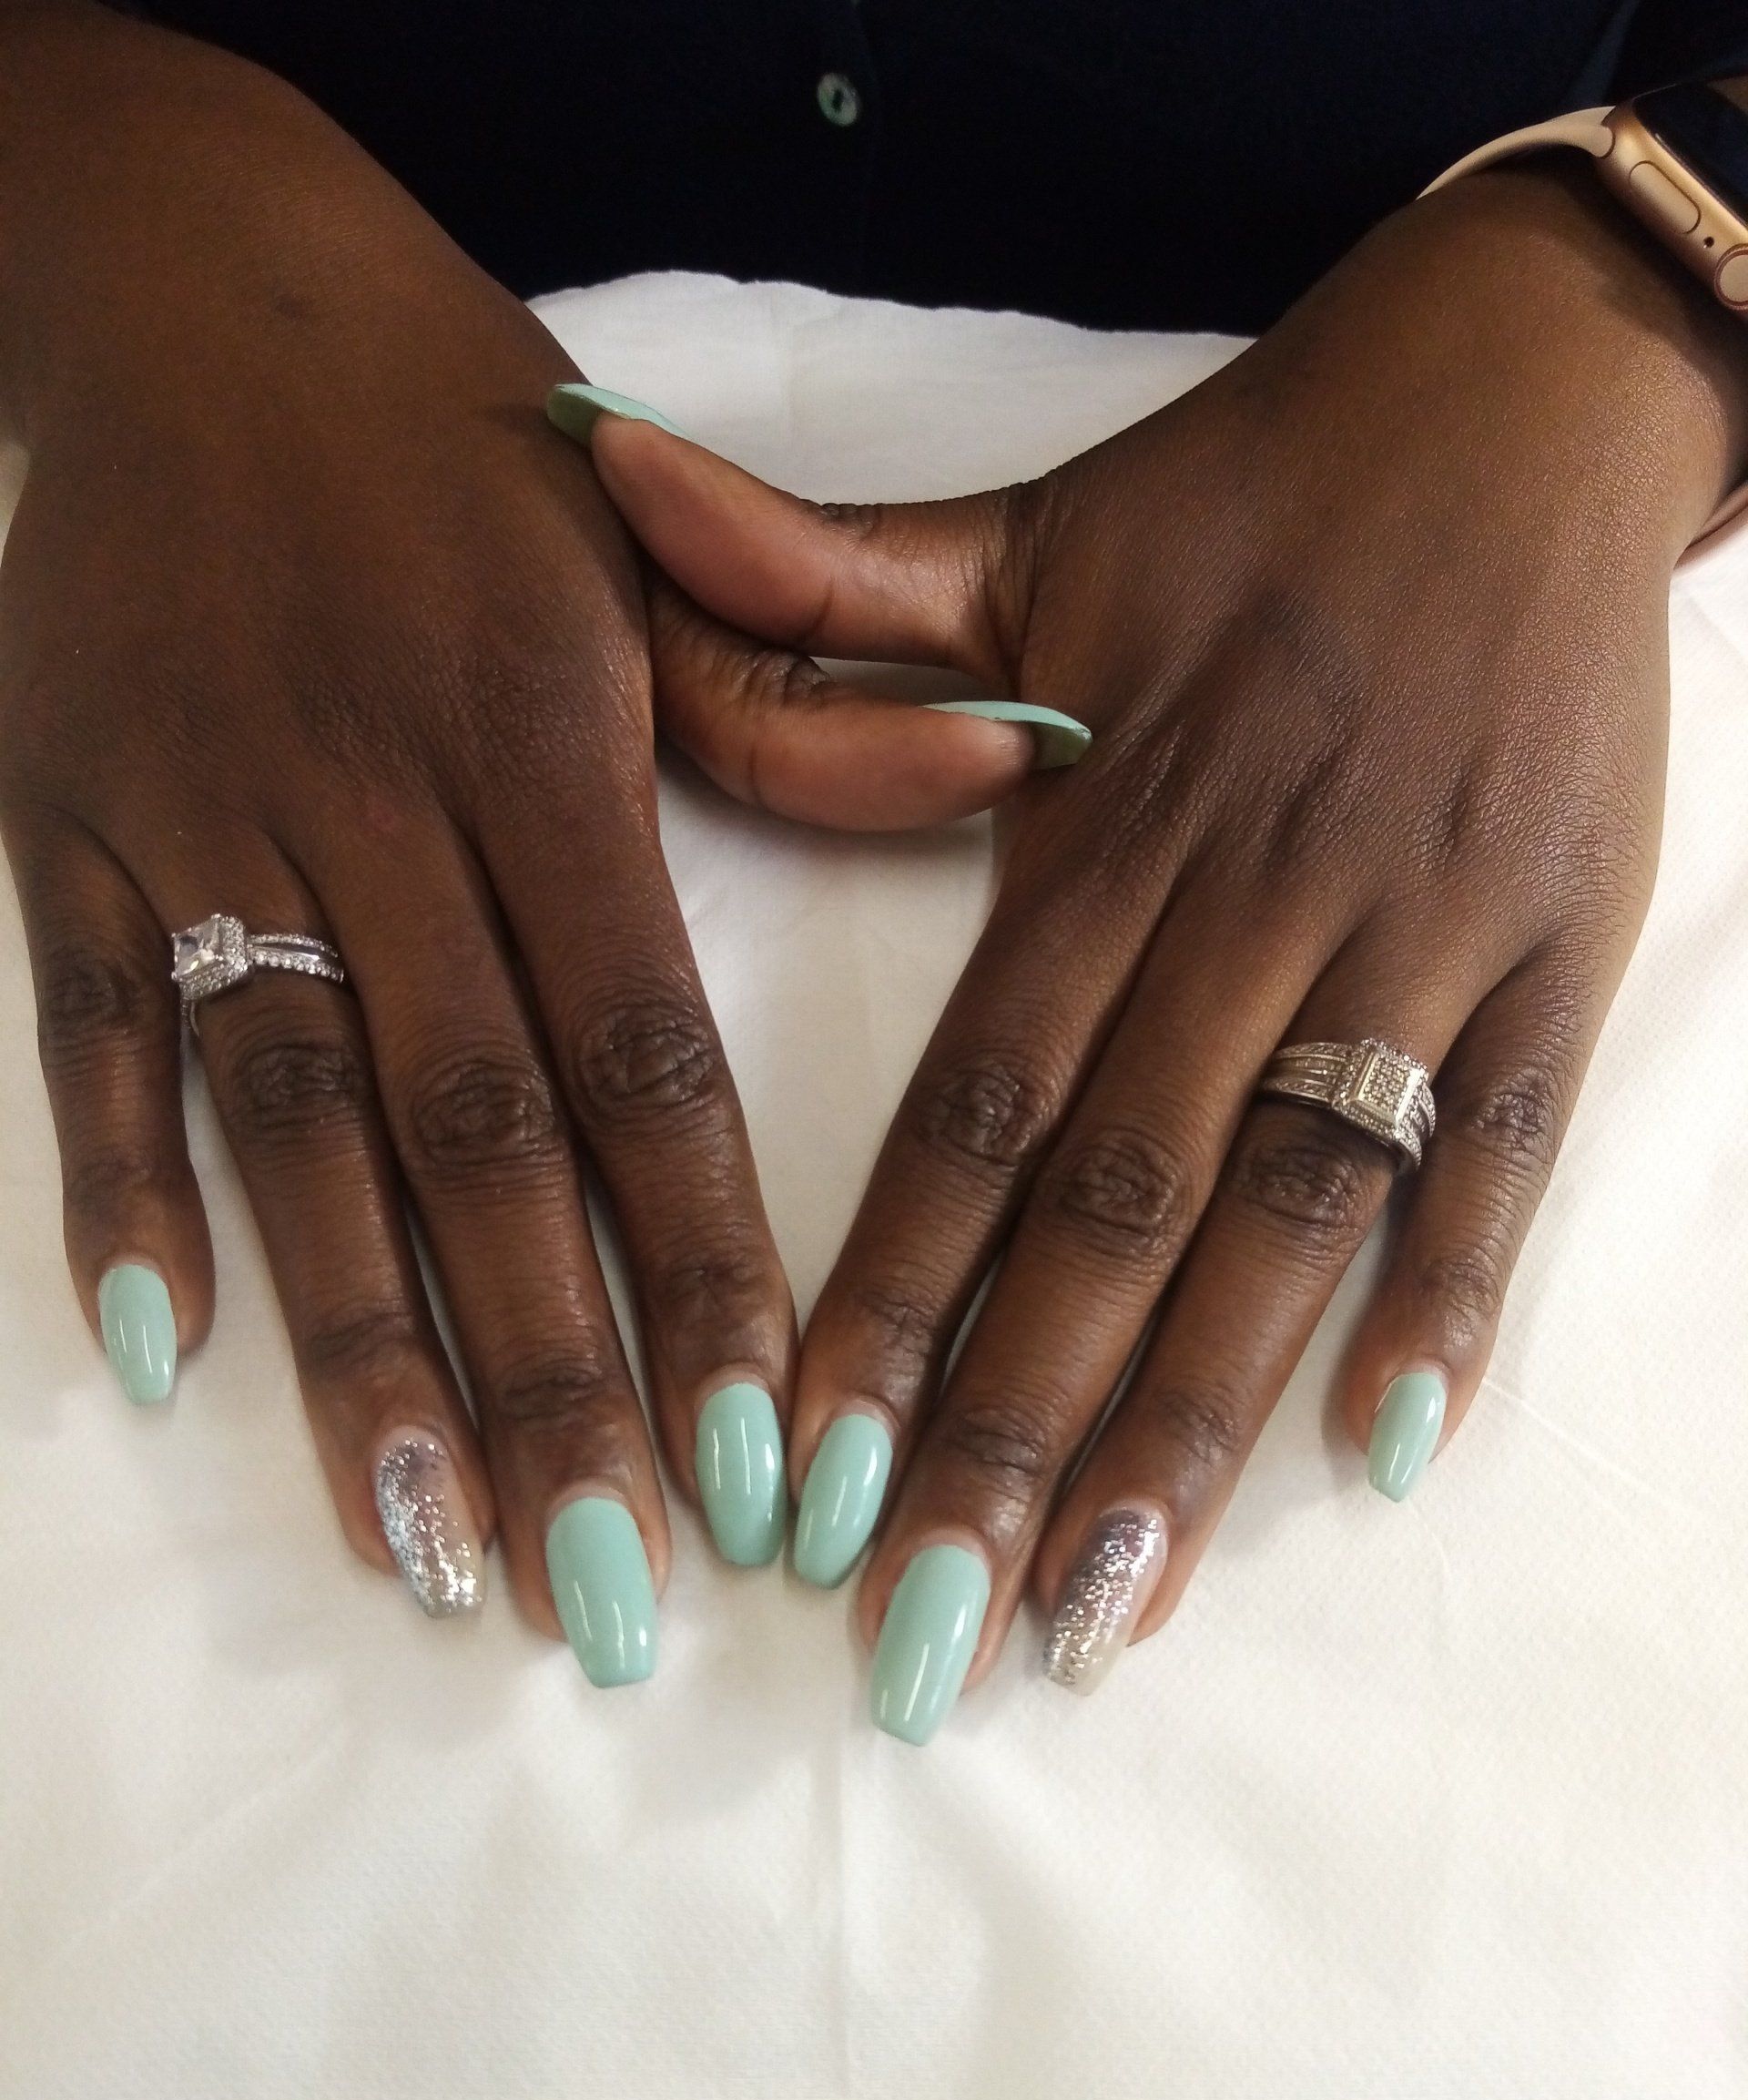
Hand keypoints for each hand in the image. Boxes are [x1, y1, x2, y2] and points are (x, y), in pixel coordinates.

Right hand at [0, 9, 1038, 1655]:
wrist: (198, 285)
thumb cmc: (462, 442)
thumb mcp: (653, 540)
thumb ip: (806, 702)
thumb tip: (1007, 780)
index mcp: (545, 742)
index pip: (643, 1058)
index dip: (706, 1267)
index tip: (769, 1459)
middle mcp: (375, 801)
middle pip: (472, 1138)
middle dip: (548, 1376)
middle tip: (612, 1587)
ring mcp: (205, 821)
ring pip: (287, 1121)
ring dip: (351, 1345)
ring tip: (427, 1544)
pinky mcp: (70, 826)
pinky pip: (92, 1028)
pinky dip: (120, 1189)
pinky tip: (156, 1355)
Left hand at [581, 158, 1747, 1729]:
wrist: (1519, 399)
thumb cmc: (1244, 489)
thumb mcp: (1022, 525)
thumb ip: (812, 579)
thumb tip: (586, 488)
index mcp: (1105, 817)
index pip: (974, 1100)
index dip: (885, 1296)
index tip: (808, 1482)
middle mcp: (1253, 897)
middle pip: (1116, 1206)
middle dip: (1012, 1432)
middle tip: (923, 1638)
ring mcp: (1419, 933)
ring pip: (1298, 1211)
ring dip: (1201, 1423)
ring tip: (1106, 1613)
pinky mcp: (1559, 947)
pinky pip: (1504, 1146)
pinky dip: (1450, 1292)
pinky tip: (1378, 1456)